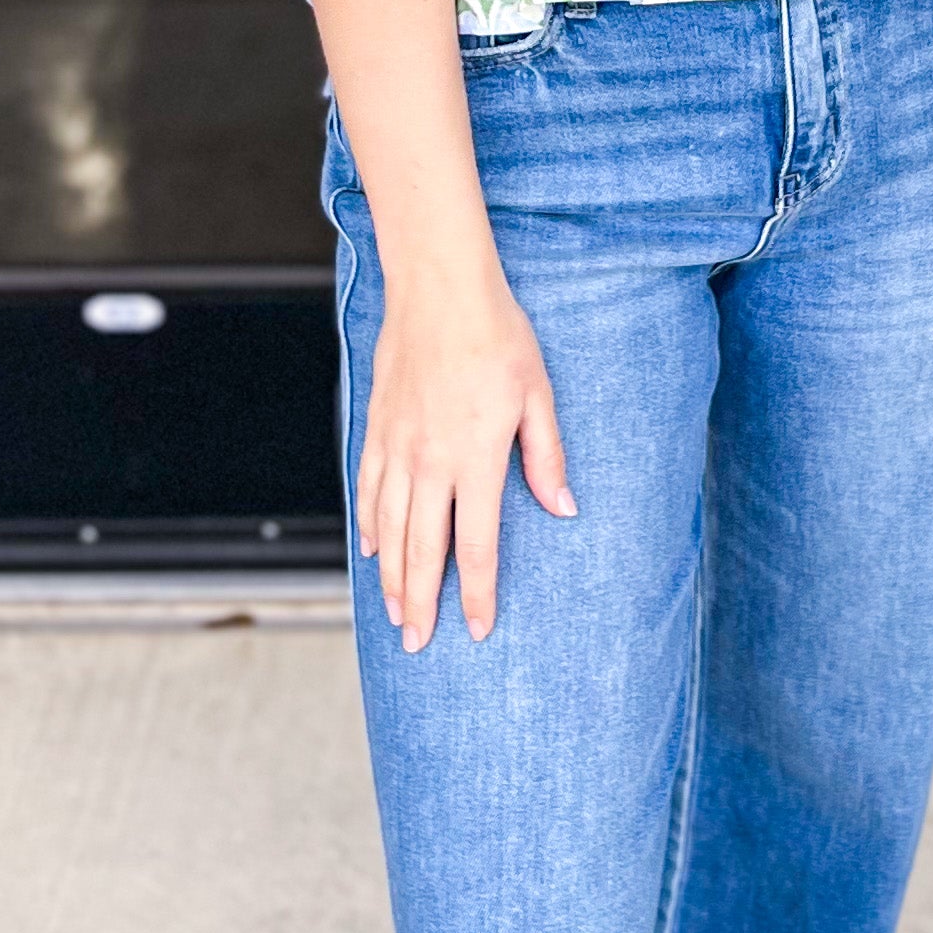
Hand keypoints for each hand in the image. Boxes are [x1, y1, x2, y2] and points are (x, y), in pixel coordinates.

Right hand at [356, 261, 572, 649]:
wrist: (440, 289)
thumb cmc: (498, 336)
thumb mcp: (538, 395)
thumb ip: (545, 457)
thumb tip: (563, 508)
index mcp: (476, 459)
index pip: (477, 544)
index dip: (477, 592)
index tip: (477, 628)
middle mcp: (431, 462)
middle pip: (424, 549)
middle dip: (423, 602)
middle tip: (419, 643)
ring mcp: (398, 446)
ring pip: (389, 528)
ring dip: (392, 577)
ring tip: (395, 614)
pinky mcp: (378, 427)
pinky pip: (369, 489)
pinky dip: (370, 527)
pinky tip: (373, 553)